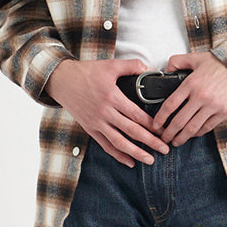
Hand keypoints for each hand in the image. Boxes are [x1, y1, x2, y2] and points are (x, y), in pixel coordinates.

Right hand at [47, 58, 170, 166]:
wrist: (62, 81)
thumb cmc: (86, 72)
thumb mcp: (110, 65)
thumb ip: (131, 66)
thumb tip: (149, 69)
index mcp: (112, 97)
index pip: (136, 115)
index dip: (151, 124)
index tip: (163, 130)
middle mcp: (105, 112)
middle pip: (131, 131)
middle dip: (150, 142)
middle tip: (164, 149)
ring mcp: (97, 123)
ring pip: (119, 142)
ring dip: (136, 153)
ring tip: (150, 160)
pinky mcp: (90, 129)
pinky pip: (106, 145)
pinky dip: (118, 155)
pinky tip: (130, 162)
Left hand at [153, 50, 226, 144]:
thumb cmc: (220, 62)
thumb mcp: (196, 57)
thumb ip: (178, 61)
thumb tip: (166, 69)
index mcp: (191, 83)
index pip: (170, 105)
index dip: (160, 118)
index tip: (155, 125)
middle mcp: (201, 97)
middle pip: (179, 121)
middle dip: (169, 133)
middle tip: (163, 139)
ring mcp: (213, 106)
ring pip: (193, 128)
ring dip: (182, 138)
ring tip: (175, 142)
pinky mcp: (224, 112)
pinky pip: (207, 127)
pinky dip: (198, 133)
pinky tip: (191, 135)